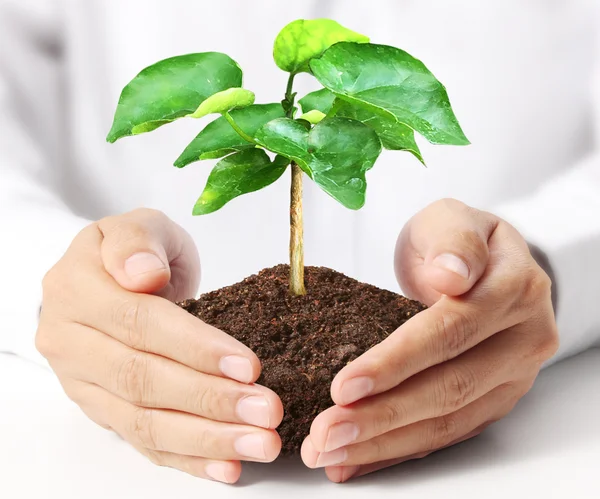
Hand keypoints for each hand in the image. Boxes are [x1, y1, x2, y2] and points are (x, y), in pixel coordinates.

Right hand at [36, 208, 282, 483]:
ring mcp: (83, 384)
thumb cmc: (136, 250)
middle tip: (267, 411)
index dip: (195, 347)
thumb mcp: (138, 226)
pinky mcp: (102, 410)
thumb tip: (142, 275)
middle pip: (143, 380)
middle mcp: (70, 342)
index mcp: (75, 289)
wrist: (113, 278)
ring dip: (206, 438)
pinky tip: (227, 467)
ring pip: (143, 422)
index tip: (248, 364)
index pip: (140, 323)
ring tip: (261, 444)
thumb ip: (137, 242)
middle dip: (211, 400)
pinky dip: (187, 459)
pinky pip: (142, 442)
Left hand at [301, 199, 557, 481]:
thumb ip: (453, 241)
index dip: (396, 361)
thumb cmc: (457, 239)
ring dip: (386, 442)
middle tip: (327, 433)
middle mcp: (523, 339)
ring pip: (448, 420)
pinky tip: (360, 459)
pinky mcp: (494, 399)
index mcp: (514, 289)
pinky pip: (448, 433)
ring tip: (332, 453)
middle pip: (449, 387)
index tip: (345, 385)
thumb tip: (451, 275)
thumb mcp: (451, 219)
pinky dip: (401, 449)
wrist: (485, 263)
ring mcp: (512, 376)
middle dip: (383, 415)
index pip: (450, 331)